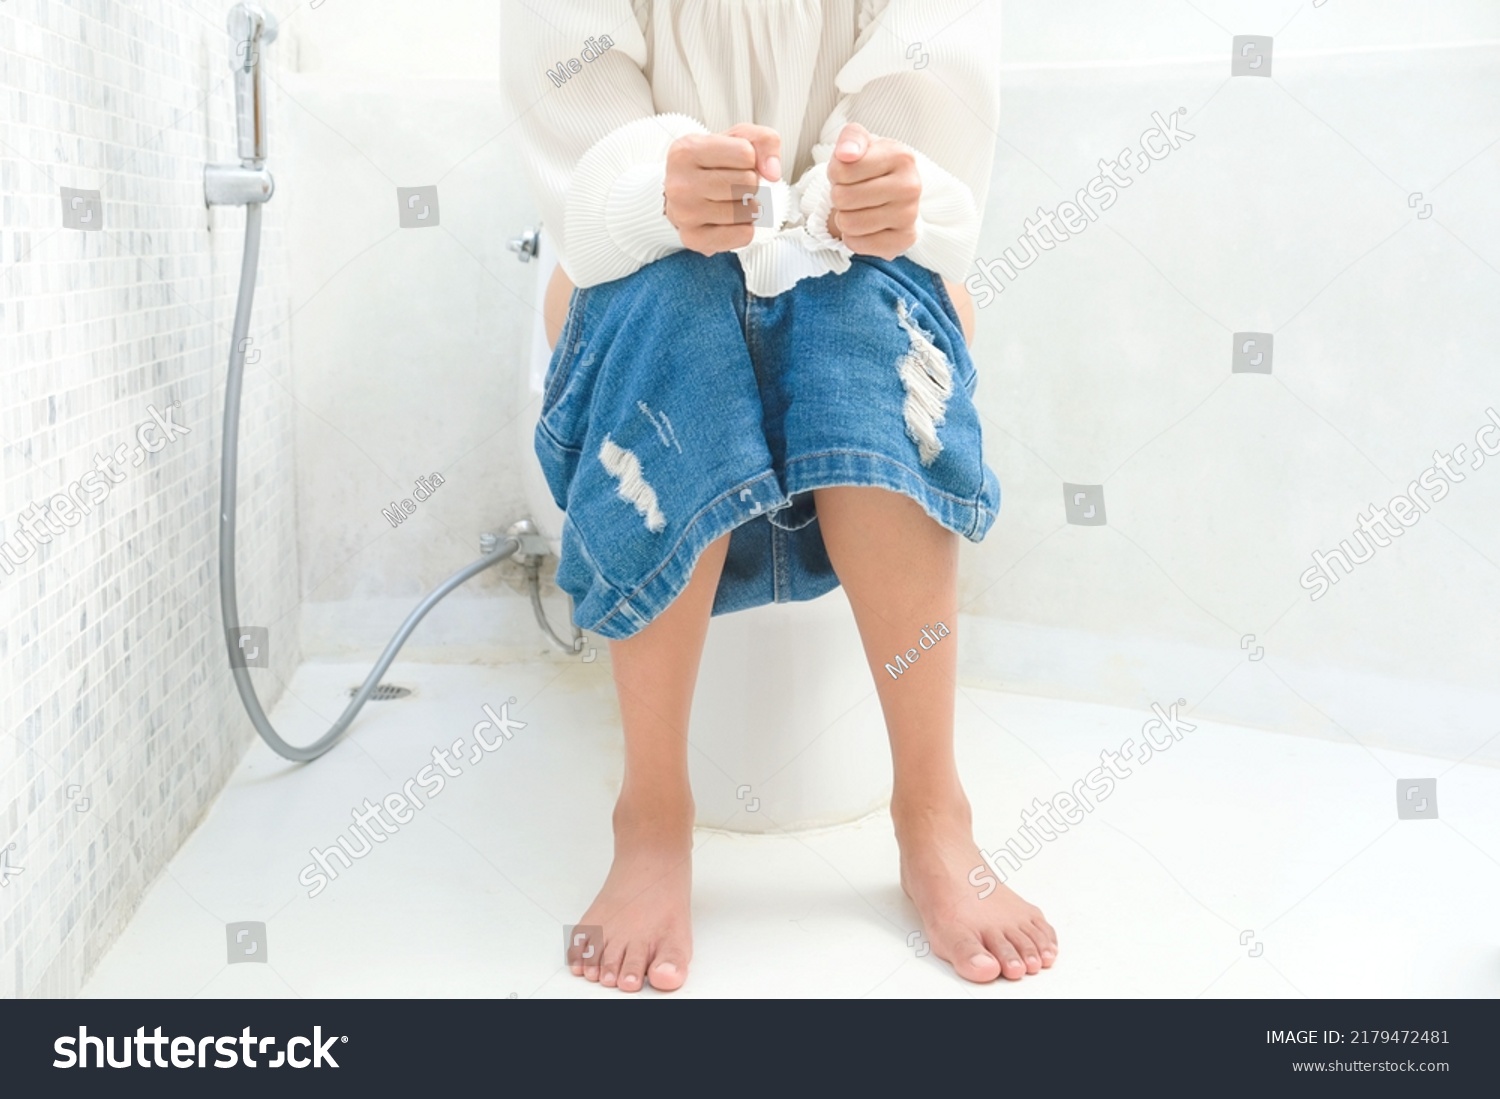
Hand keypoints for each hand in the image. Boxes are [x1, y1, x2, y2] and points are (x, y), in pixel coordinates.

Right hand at [664, 124, 781, 255]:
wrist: (683, 193)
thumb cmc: (710, 165)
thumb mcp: (735, 139)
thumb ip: (764, 141)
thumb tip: (773, 173)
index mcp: (686, 150)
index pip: (746, 154)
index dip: (750, 158)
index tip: (736, 162)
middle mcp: (680, 184)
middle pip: (748, 182)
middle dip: (751, 182)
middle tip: (734, 183)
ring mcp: (685, 214)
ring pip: (748, 211)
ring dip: (749, 206)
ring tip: (731, 201)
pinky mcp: (694, 239)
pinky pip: (744, 235)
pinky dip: (745, 227)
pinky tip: (730, 220)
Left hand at [826, 122, 920, 259]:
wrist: (890, 192)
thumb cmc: (870, 165)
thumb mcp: (859, 142)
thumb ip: (850, 139)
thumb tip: (846, 154)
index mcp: (901, 156)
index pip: (841, 170)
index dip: (835, 173)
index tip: (847, 172)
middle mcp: (911, 186)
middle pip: (843, 198)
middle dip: (838, 196)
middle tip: (851, 192)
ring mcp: (910, 215)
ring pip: (849, 223)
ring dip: (844, 217)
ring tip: (857, 208)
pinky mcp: (904, 240)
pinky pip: (858, 244)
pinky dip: (853, 237)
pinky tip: (864, 227)